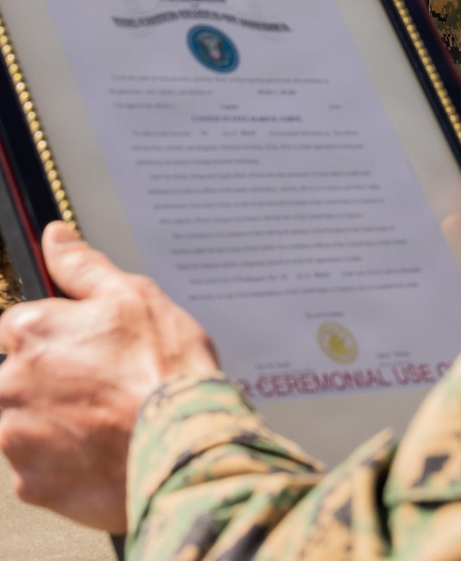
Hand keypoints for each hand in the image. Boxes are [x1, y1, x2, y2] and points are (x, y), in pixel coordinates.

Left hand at [0, 222, 218, 531]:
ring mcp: (17, 438)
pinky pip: (36, 467)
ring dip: (53, 419)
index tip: (81, 345)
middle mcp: (10, 384)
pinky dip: (62, 459)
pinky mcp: (31, 484)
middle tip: (101, 382)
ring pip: (24, 421)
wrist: (183, 446)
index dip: (54, 333)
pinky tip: (100, 447)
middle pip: (16, 375)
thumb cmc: (163, 369)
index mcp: (30, 332)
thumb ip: (82, 266)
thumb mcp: (133, 296)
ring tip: (105, 417)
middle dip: (51, 378)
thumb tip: (54, 238)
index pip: (16, 325)